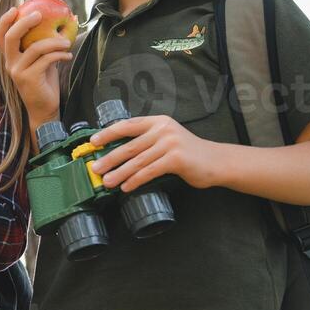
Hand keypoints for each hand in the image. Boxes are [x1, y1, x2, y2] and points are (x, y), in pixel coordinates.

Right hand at [0, 6, 73, 123]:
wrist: (45, 109)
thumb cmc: (45, 82)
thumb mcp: (44, 59)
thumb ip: (47, 43)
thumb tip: (69, 19)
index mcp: (10, 57)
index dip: (3, 21)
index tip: (16, 8)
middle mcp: (10, 63)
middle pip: (10, 37)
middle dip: (24, 22)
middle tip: (40, 15)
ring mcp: (18, 71)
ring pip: (35, 47)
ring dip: (54, 41)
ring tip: (68, 42)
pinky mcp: (29, 79)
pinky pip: (46, 59)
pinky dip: (59, 54)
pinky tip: (68, 55)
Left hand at [87, 115, 218, 191]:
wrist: (215, 161)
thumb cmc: (188, 154)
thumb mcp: (167, 139)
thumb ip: (147, 141)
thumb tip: (119, 154)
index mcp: (157, 122)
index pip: (127, 125)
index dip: (108, 134)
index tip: (93, 143)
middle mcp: (163, 129)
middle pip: (129, 145)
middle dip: (109, 158)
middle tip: (95, 169)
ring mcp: (170, 143)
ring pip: (137, 160)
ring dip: (119, 173)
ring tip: (107, 182)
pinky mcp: (176, 159)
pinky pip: (149, 171)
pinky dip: (135, 180)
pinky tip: (126, 187)